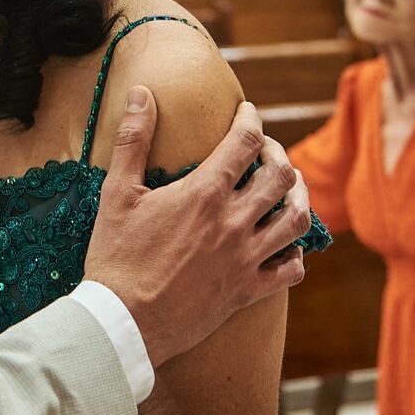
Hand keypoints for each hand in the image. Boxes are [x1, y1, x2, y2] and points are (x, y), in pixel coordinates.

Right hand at [84, 91, 308, 367]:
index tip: (247, 113)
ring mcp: (246, 259)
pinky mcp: (248, 291)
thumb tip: (141, 93)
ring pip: (297, 220)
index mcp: (205, 193)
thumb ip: (133, 139)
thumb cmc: (116, 256)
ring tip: (287, 189)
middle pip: (281, 176)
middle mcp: (234, 222)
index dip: (251, 119)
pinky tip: (284, 245)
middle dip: (278, 153)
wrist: (124, 322)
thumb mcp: (117, 192)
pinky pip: (291, 270)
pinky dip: (295, 254)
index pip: (246, 141)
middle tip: (264, 150)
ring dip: (297, 197)